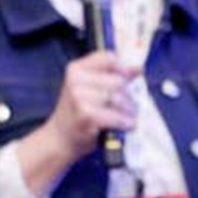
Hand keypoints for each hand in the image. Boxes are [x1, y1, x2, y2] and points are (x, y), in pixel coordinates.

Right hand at [15, 51, 137, 197]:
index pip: (109, 58)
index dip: (123, 69)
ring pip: (121, 98)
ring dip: (128, 111)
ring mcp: (79, 97)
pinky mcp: (87, 115)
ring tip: (122, 117)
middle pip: (119, 81)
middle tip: (122, 106)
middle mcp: (75, 80)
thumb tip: (137, 68)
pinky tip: (123, 125)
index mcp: (76, 69)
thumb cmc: (78, 113)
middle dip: (127, 95)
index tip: (128, 79)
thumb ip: (111, 76)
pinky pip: (119, 116)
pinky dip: (125, 123)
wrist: (60, 139)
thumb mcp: (89, 89)